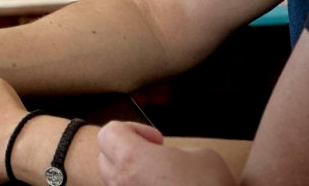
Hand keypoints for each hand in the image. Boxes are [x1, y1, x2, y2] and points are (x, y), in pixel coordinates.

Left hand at [97, 121, 235, 185]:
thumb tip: (170, 158)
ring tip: (161, 177)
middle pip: (106, 157)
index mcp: (132, 159)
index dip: (132, 129)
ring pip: (114, 181)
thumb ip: (176, 149)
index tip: (157, 140)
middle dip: (127, 151)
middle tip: (156, 157)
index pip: (109, 131)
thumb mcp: (202, 155)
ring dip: (131, 174)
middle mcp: (122, 182)